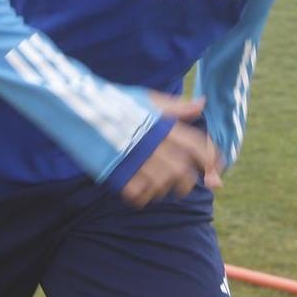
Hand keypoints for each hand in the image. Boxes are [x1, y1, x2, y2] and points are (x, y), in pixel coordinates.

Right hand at [118, 93, 221, 207]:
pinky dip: (142, 197)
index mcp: (163, 124)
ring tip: (156, 186)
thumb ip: (176, 106)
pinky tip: (137, 191)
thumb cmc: (117, 103)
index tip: (215, 173)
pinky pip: (139, 195)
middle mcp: (153, 143)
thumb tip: (202, 103)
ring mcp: (136, 159)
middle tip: (181, 186)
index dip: (210, 160)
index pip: (197, 146)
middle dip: (186, 183)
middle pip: (182, 172)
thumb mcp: (148, 99)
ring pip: (162, 186)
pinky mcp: (118, 173)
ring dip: (163, 190)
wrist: (81, 108)